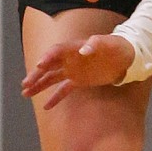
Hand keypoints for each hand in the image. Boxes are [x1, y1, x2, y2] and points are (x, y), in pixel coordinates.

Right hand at [21, 33, 136, 108]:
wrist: (126, 57)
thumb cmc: (116, 46)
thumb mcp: (109, 43)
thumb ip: (96, 44)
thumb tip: (83, 49)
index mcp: (75, 47)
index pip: (57, 51)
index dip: (47, 57)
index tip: (39, 66)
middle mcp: (70, 59)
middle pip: (49, 66)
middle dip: (36, 75)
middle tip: (25, 84)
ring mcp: (73, 70)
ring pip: (52, 78)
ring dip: (39, 85)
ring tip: (25, 94)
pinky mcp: (79, 80)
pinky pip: (64, 90)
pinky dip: (55, 98)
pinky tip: (46, 107)